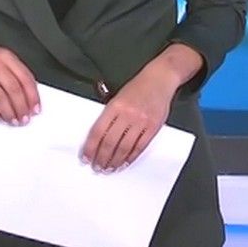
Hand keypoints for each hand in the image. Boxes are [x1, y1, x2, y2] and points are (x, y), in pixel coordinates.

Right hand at [0, 33, 40, 125]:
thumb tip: (30, 98)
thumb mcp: (5, 59)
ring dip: (8, 112)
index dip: (33, 96)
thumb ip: (18, 74)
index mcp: (6, 57)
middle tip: (24, 118)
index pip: (25, 78)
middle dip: (21, 107)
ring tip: (13, 120)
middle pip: (13, 89)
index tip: (35, 109)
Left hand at [81, 45, 200, 172]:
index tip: (87, 157)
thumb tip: (98, 137)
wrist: (161, 78)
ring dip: (115, 160)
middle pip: (110, 142)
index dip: (90, 147)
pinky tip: (125, 162)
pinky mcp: (153, 126)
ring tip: (110, 168)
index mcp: (115, 106)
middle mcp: (127, 114)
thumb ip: (109, 114)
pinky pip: (140, 146)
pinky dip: (131, 156)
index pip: (98, 131)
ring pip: (124, 147)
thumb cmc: (139, 86)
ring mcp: (141, 121)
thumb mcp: (118, 95)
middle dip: (102, 158)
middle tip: (98, 167)